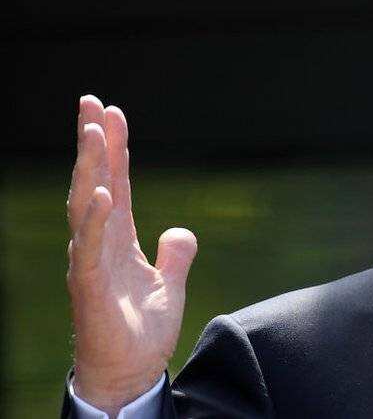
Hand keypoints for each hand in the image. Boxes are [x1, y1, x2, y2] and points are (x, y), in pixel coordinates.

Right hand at [66, 95, 196, 415]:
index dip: (114, 148)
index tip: (112, 112)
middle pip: (94, 183)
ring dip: (90, 168)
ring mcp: (91, 263)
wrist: (129, 374)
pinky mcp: (91, 288)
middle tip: (91, 103)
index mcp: (118, 239)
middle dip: (93, 143)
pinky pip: (90, 249)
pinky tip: (102, 194)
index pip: (115, 183)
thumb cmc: (141, 332)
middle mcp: (99, 244)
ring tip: (94, 132)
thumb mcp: (169, 286)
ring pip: (86, 206)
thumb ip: (176, 255)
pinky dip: (95, 221)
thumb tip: (181, 230)